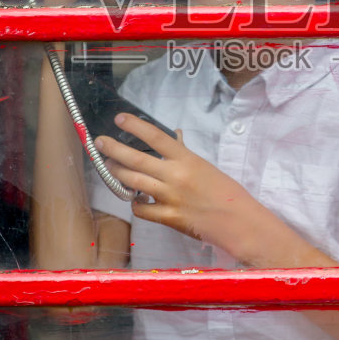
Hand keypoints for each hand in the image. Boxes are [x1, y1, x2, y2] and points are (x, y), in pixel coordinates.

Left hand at [95, 114, 254, 250]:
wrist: (238, 221)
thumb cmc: (226, 192)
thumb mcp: (206, 167)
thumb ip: (185, 154)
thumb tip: (174, 136)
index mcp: (187, 159)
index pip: (156, 137)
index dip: (135, 126)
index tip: (119, 119)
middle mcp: (176, 176)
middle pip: (137, 159)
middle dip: (114, 150)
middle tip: (100, 143)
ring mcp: (170, 198)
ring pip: (134, 182)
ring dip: (117, 174)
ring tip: (109, 167)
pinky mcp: (169, 218)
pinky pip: (142, 210)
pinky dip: (135, 204)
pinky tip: (134, 200)